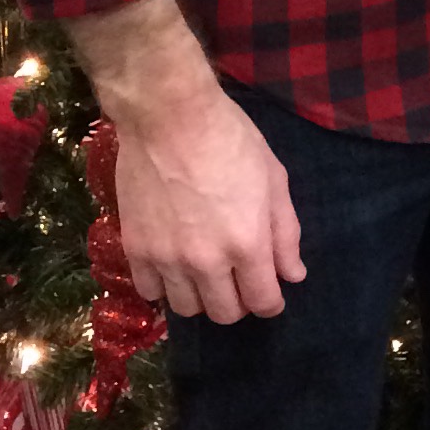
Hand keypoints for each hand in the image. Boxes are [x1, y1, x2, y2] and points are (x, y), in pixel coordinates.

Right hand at [65, 0, 304, 322]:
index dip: (271, 301)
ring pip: (187, 309)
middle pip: (225, 314)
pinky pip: (150, 292)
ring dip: (201, 297)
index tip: (270, 291)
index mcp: (247, 244)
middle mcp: (207, 261)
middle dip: (239, 301)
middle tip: (238, 278)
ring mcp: (167, 258)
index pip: (263, 302)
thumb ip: (285, 232)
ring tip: (204, 272)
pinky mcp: (135, 248)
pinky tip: (172, 265)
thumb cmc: (230, 138)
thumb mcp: (273, 178)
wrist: (168, 115)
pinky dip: (164, 286)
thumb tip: (293, 275)